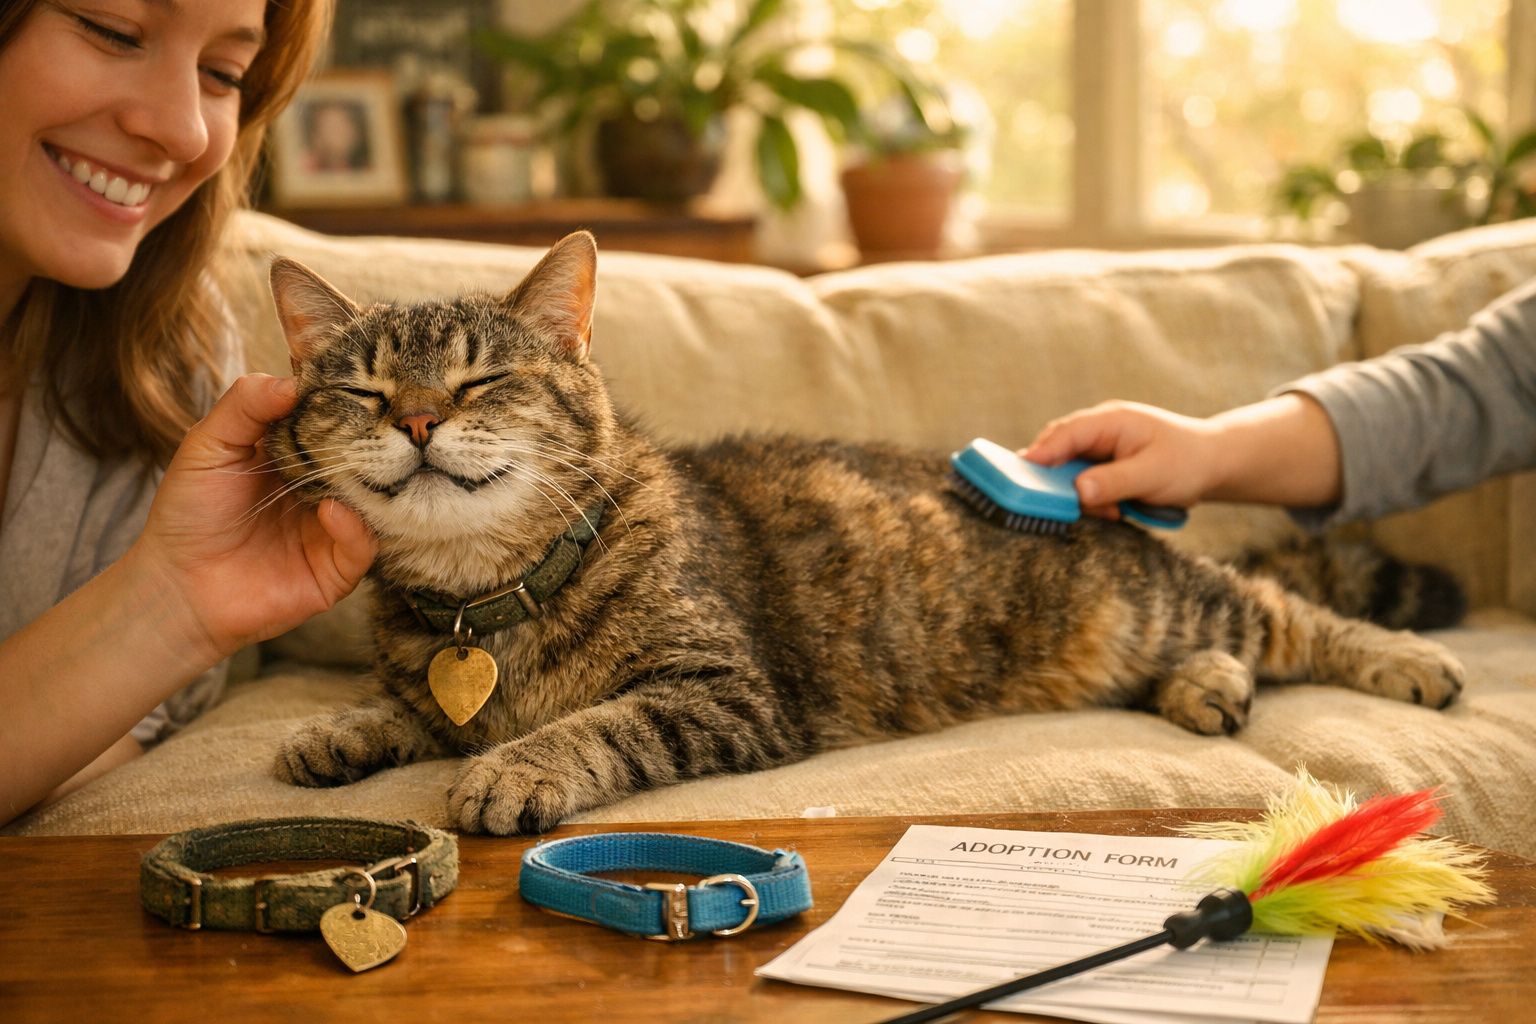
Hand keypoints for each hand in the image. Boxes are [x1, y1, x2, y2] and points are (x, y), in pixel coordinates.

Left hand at [126, 373, 375, 661]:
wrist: (176, 588)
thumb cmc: (188, 513)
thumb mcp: (208, 445)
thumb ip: (245, 406)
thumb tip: (295, 382)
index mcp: (297, 455)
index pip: (337, 422)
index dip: (348, 402)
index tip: (363, 382)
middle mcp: (322, 489)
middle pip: (365, 459)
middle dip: (372, 441)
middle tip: (381, 420)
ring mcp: (333, 529)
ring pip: (375, 501)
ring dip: (371, 484)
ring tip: (357, 466)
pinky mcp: (337, 570)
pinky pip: (364, 545)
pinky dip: (354, 527)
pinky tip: (330, 512)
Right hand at [1024, 400, 1222, 518]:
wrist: (1213, 464)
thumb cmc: (1187, 462)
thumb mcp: (1152, 474)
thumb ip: (1114, 481)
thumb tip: (1078, 491)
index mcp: (1111, 421)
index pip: (1066, 433)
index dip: (1042, 452)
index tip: (1021, 470)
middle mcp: (1101, 431)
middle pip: (1059, 449)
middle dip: (1055, 477)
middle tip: (1051, 502)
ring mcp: (1101, 448)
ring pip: (1068, 469)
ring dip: (1078, 493)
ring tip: (1107, 511)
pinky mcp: (1104, 466)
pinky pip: (1083, 481)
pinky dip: (1091, 499)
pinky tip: (1112, 510)